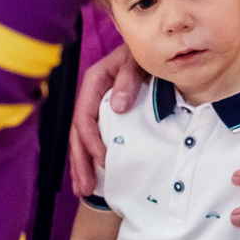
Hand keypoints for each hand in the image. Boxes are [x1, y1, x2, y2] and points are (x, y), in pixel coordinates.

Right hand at [68, 44, 143, 196]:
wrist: (161, 49)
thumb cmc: (148, 53)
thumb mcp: (138, 60)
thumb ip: (128, 79)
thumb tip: (117, 106)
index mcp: (96, 81)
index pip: (84, 114)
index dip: (91, 139)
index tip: (103, 159)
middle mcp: (93, 95)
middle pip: (79, 132)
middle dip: (80, 161)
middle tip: (86, 187)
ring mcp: (99, 107)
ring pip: (83, 139)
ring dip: (82, 165)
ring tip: (85, 190)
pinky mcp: (109, 115)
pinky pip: (96, 138)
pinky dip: (92, 158)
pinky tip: (93, 177)